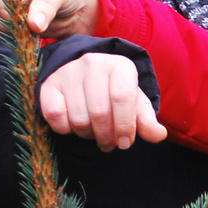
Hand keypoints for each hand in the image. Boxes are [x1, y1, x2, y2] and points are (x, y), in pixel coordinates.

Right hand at [39, 53, 166, 150]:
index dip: (125, 125)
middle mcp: (93, 63)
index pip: (122, 97)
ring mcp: (68, 72)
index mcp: (120, 65)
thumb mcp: (134, 101)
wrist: (84, 74)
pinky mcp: (48, 84)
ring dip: (87, 134)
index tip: (125, 143)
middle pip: (100, 112)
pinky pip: (55, 117)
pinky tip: (73, 124)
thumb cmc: (114, 91)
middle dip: (106, 136)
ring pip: (78, 119)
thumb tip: (158, 135)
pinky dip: (65, 129)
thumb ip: (146, 119)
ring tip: (93, 132)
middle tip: (109, 143)